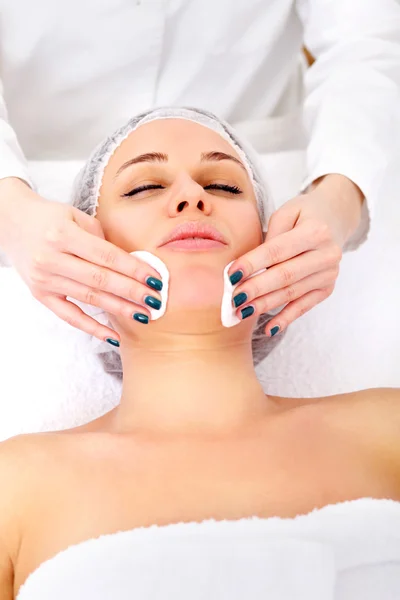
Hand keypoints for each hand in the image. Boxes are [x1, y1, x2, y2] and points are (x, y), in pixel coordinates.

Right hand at [0, 178, 163, 343]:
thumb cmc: (49, 217)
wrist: (10, 222)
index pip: (107, 256)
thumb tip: (132, 265)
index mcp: (63, 234)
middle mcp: (51, 258)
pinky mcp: (40, 295)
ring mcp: (44, 279)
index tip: (155, 278)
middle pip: (100, 280)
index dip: (133, 269)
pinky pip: (69, 316)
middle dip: (132, 292)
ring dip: (119, 309)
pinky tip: (113, 336)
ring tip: (144, 315)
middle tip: (156, 301)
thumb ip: (101, 239)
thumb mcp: (75, 216)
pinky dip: (92, 327)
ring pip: (89, 298)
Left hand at [228, 174, 363, 336]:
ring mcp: (329, 275)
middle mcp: (327, 255)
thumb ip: (270, 236)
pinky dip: (285, 319)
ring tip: (241, 312)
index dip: (253, 264)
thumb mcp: (287, 212)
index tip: (231, 274)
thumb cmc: (304, 214)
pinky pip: (303, 307)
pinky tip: (268, 328)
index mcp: (316, 231)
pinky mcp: (326, 289)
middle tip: (234, 299)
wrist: (335, 219)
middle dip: (256, 289)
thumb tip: (251, 267)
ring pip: (291, 293)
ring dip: (265, 305)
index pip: (277, 251)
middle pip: (285, 275)